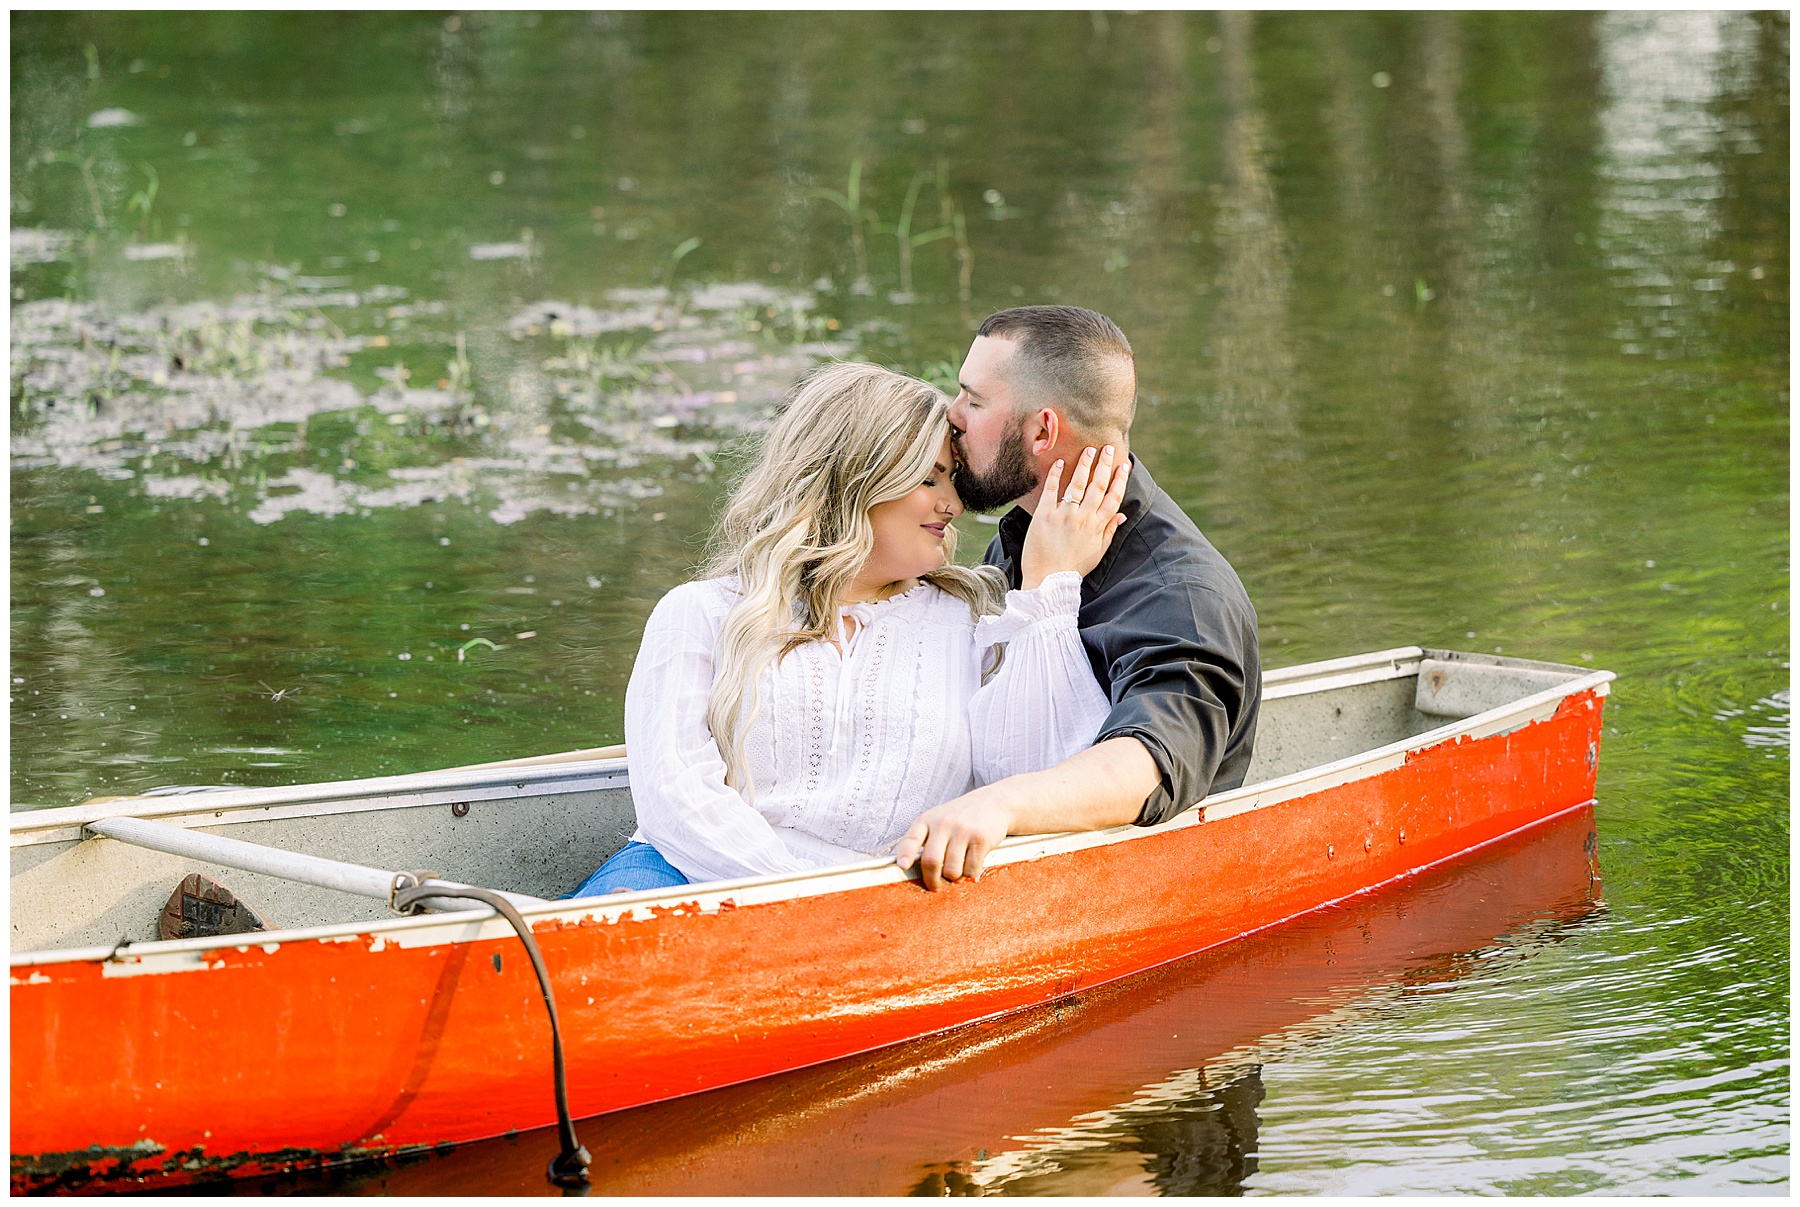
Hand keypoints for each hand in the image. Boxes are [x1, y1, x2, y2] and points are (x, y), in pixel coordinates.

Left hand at [893, 789, 1014, 890]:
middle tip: (935, 886)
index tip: (903, 866)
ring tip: (957, 871)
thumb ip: (926, 839)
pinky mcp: (981, 839)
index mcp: (927, 820)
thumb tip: (913, 869)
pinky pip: (971, 870)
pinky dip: (970, 874)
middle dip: (932, 880)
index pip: (911, 839)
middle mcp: (943, 823)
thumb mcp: (938, 820)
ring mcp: (962, 830)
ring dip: (954, 878)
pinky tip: (971, 865)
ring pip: (952, 870)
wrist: (993, 803)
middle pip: (932, 861)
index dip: (905, 854)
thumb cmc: (961, 817)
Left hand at [1019, 446, 1130, 589]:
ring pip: (1077, 484)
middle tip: (1108, 448)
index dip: (1120, 480)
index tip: (1124, 465)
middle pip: (1097, 486)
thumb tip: (1122, 515)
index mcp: (1097, 527)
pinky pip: (1051, 490)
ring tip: (1089, 450)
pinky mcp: (1044, 515)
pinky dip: (1055, 475)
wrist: (1047, 580)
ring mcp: (1064, 515)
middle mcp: (1083, 518)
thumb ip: (1109, 532)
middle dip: (1105, 465)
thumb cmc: (1073, 567)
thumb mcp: (1097, 552)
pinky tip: (1060, 462)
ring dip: (1084, 465)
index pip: (1113, 498)